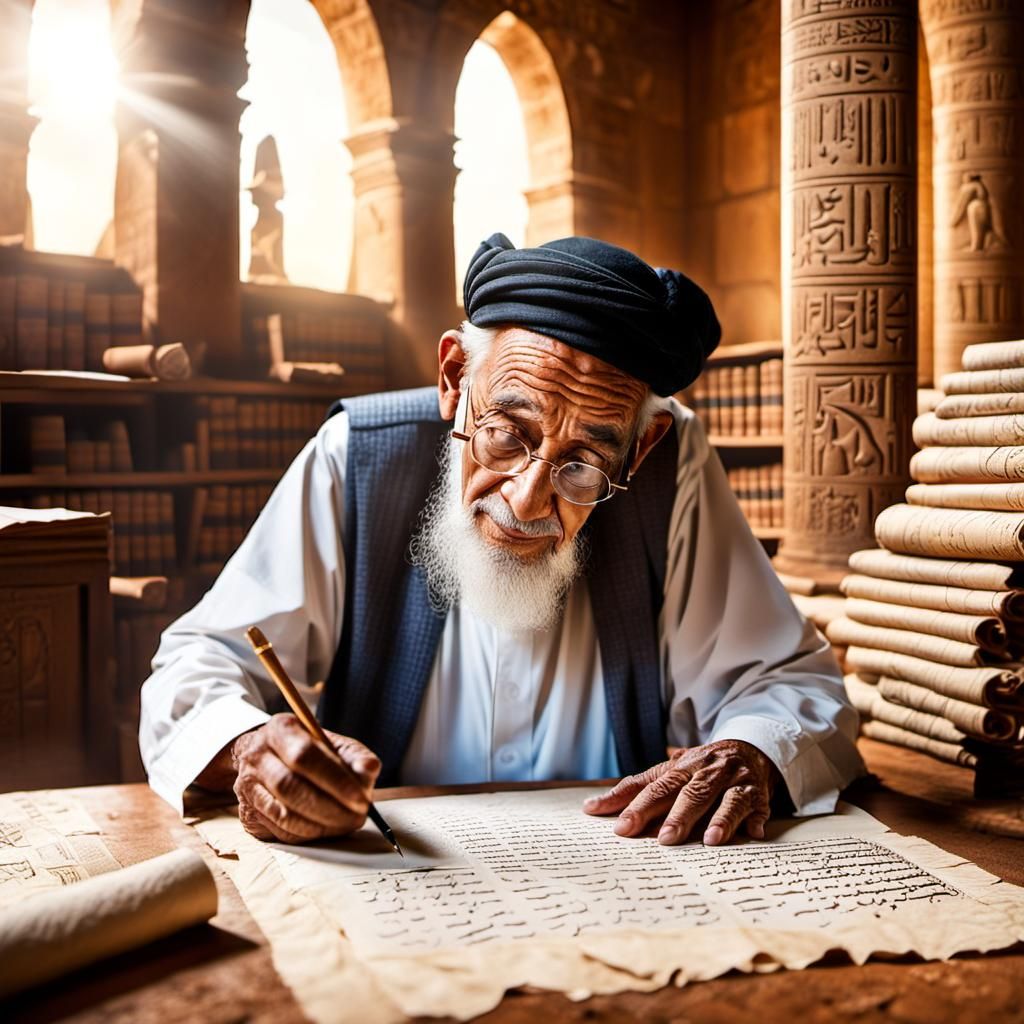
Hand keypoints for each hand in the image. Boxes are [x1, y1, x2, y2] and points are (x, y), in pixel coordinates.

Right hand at [230, 714, 380, 843]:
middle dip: (330, 807)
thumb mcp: (330, 743)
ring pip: (283, 814)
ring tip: (347, 823)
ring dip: (321, 825)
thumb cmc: (305, 750)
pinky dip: (308, 835)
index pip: (305, 755)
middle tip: (358, 816)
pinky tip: (326, 829)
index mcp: (280, 729)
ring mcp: (247, 787)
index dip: (336, 779)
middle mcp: (256, 756)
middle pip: (291, 786)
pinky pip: (279, 832)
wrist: (265, 757)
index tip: (362, 797)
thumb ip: (353, 755)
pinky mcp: (246, 814)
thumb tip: (369, 770)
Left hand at [582, 739, 778, 845]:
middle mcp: (703, 770)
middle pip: (686, 792)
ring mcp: (731, 780)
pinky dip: (752, 819)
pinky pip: (754, 805)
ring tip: (709, 840)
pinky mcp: (756, 793)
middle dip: (675, 815)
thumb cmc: (699, 768)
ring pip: (723, 798)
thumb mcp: (670, 773)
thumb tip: (591, 807)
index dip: (635, 805)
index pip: (651, 785)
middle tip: (662, 839)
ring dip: (718, 819)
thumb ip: (636, 790)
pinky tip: (752, 833)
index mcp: (678, 767)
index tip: (619, 827)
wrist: (747, 748)